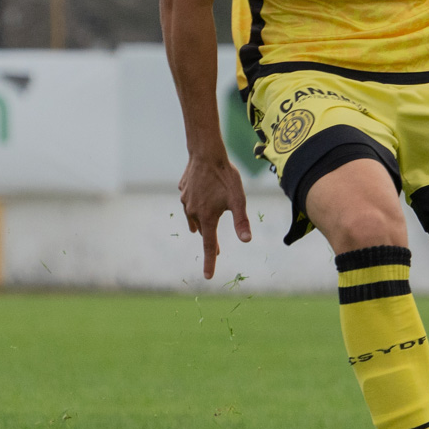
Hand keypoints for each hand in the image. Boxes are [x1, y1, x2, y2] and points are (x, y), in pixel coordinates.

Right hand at [178, 151, 251, 278]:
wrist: (206, 152)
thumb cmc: (225, 176)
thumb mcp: (238, 199)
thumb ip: (241, 220)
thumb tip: (247, 240)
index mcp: (207, 217)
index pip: (210, 245)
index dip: (210, 262)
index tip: (208, 277)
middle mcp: (193, 212)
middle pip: (203, 231)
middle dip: (210, 240)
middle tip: (219, 250)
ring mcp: (185, 201)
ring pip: (194, 218)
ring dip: (202, 223)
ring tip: (207, 226)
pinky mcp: (182, 190)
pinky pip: (189, 202)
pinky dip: (196, 205)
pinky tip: (201, 198)